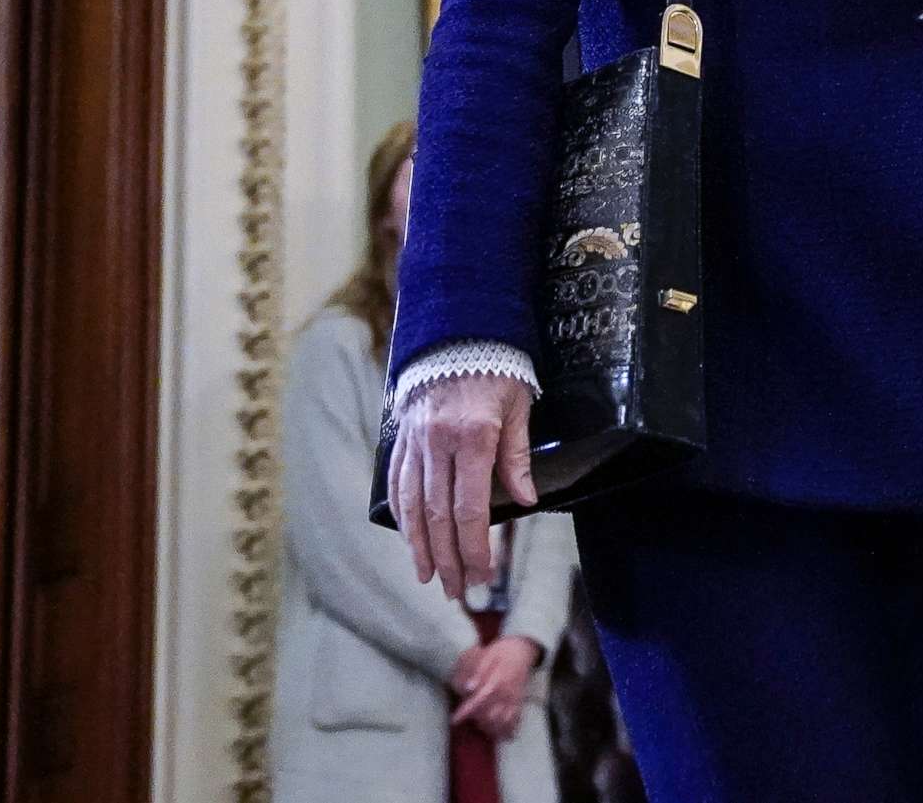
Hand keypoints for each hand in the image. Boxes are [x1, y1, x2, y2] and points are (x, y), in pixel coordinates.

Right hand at [391, 370, 535, 601]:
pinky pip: (396, 485)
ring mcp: (414, 441)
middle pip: (438, 515)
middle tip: (456, 590)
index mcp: (473, 435)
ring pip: (411, 506)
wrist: (458, 332)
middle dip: (448, 558)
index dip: (475, 546)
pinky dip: (401, 517)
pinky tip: (409, 540)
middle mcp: (438, 442)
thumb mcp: (519, 406)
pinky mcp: (400, 438)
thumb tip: (526, 501)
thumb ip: (517, 456)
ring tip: (429, 577)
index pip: (471, 507)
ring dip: (420, 547)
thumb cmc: (498, 370)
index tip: (482, 574)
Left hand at [450, 635, 541, 737]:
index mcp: (497, 681)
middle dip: (478, 721)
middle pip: (491, 716)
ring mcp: (514, 699)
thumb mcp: (488, 654)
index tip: (454, 720)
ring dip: (491, 728)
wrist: (523, 648)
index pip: (480, 700)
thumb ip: (478, 670)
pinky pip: (515, 720)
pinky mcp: (519, 702)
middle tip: (470, 720)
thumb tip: (468, 688)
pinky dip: (509, 730)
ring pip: (503, 722)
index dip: (466, 712)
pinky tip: (504, 736)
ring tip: (481, 727)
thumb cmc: (501, 652)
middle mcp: (506, 693)